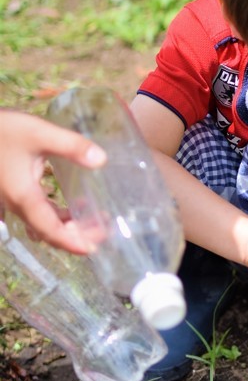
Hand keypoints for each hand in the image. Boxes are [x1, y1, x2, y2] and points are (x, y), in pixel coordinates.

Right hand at [0, 110, 105, 252]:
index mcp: (24, 197)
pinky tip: (75, 205)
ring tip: (96, 220)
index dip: (71, 243)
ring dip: (69, 226)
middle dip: (76, 236)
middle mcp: (18, 204)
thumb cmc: (2, 131)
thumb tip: (101, 159)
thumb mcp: (38, 133)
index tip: (92, 249)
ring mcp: (14, 199)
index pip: (50, 230)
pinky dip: (58, 215)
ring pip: (43, 223)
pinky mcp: (15, 191)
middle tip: (104, 231)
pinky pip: (38, 212)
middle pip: (49, 231)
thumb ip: (71, 146)